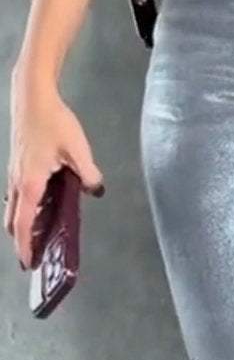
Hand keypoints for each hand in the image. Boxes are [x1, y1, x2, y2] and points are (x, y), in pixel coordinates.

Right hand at [5, 67, 103, 269]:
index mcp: (30, 184)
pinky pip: (15, 195)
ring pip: (12, 207)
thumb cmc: (53, 121)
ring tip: (33, 238)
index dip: (26, 246)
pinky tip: (36, 209)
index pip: (24, 224)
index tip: (29, 264)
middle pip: (13, 220)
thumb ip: (89, 174)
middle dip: (20, 241)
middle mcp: (17, 182)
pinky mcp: (16, 165)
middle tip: (31, 258)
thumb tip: (96, 190)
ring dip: (20, 225)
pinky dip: (21, 209)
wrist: (32, 95)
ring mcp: (14, 173)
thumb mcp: (78, 150)